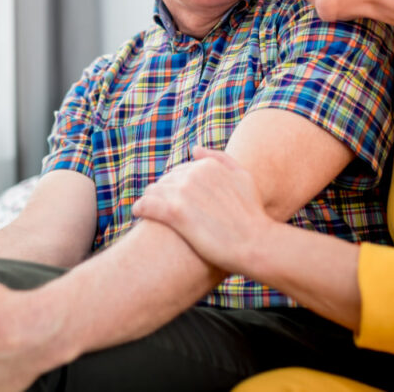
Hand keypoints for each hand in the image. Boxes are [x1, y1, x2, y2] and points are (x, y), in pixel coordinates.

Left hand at [133, 146, 275, 273]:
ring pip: (152, 191)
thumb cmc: (251, 215)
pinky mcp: (174, 213)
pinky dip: (140, 208)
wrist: (255, 244)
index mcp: (208, 166)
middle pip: (164, 181)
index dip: (174, 186)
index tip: (172, 198)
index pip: (179, 171)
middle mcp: (194, 174)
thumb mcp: (243, 178)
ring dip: (148, 200)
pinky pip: (146, 205)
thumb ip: (220, 159)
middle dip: (160, 193)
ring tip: (145, 211)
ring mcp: (183, 192)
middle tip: (158, 208)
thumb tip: (194, 149)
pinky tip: (138, 214)